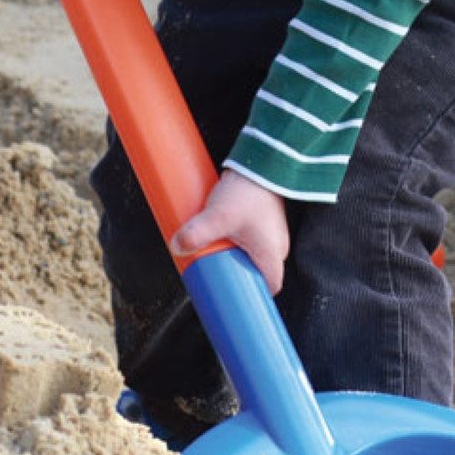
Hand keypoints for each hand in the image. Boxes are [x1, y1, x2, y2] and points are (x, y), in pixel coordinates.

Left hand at [170, 169, 289, 294]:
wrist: (262, 160)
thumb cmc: (248, 192)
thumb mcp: (219, 216)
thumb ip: (197, 233)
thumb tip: (176, 247)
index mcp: (272, 256)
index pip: (268, 288)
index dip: (251, 294)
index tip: (231, 293)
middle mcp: (277, 247)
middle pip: (257, 272)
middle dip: (236, 273)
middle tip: (215, 269)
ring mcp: (273, 232)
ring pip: (253, 254)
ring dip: (236, 254)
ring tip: (215, 249)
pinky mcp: (265, 218)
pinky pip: (252, 238)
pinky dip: (238, 240)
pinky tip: (223, 233)